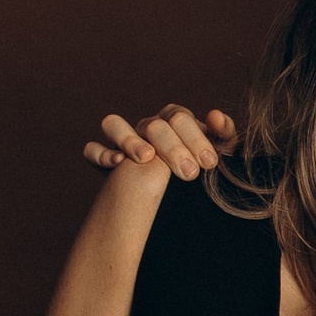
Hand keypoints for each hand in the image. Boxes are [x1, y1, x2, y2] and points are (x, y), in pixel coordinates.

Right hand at [81, 104, 237, 180]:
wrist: (179, 200)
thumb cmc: (199, 169)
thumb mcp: (216, 155)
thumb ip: (223, 135)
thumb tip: (215, 116)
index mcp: (173, 122)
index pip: (180, 118)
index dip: (195, 138)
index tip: (208, 164)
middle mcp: (147, 127)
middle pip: (154, 124)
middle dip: (173, 148)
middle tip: (189, 174)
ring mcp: (124, 140)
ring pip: (114, 124)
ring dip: (129, 139)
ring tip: (147, 158)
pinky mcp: (105, 159)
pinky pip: (92, 149)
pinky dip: (102, 153)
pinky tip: (119, 163)